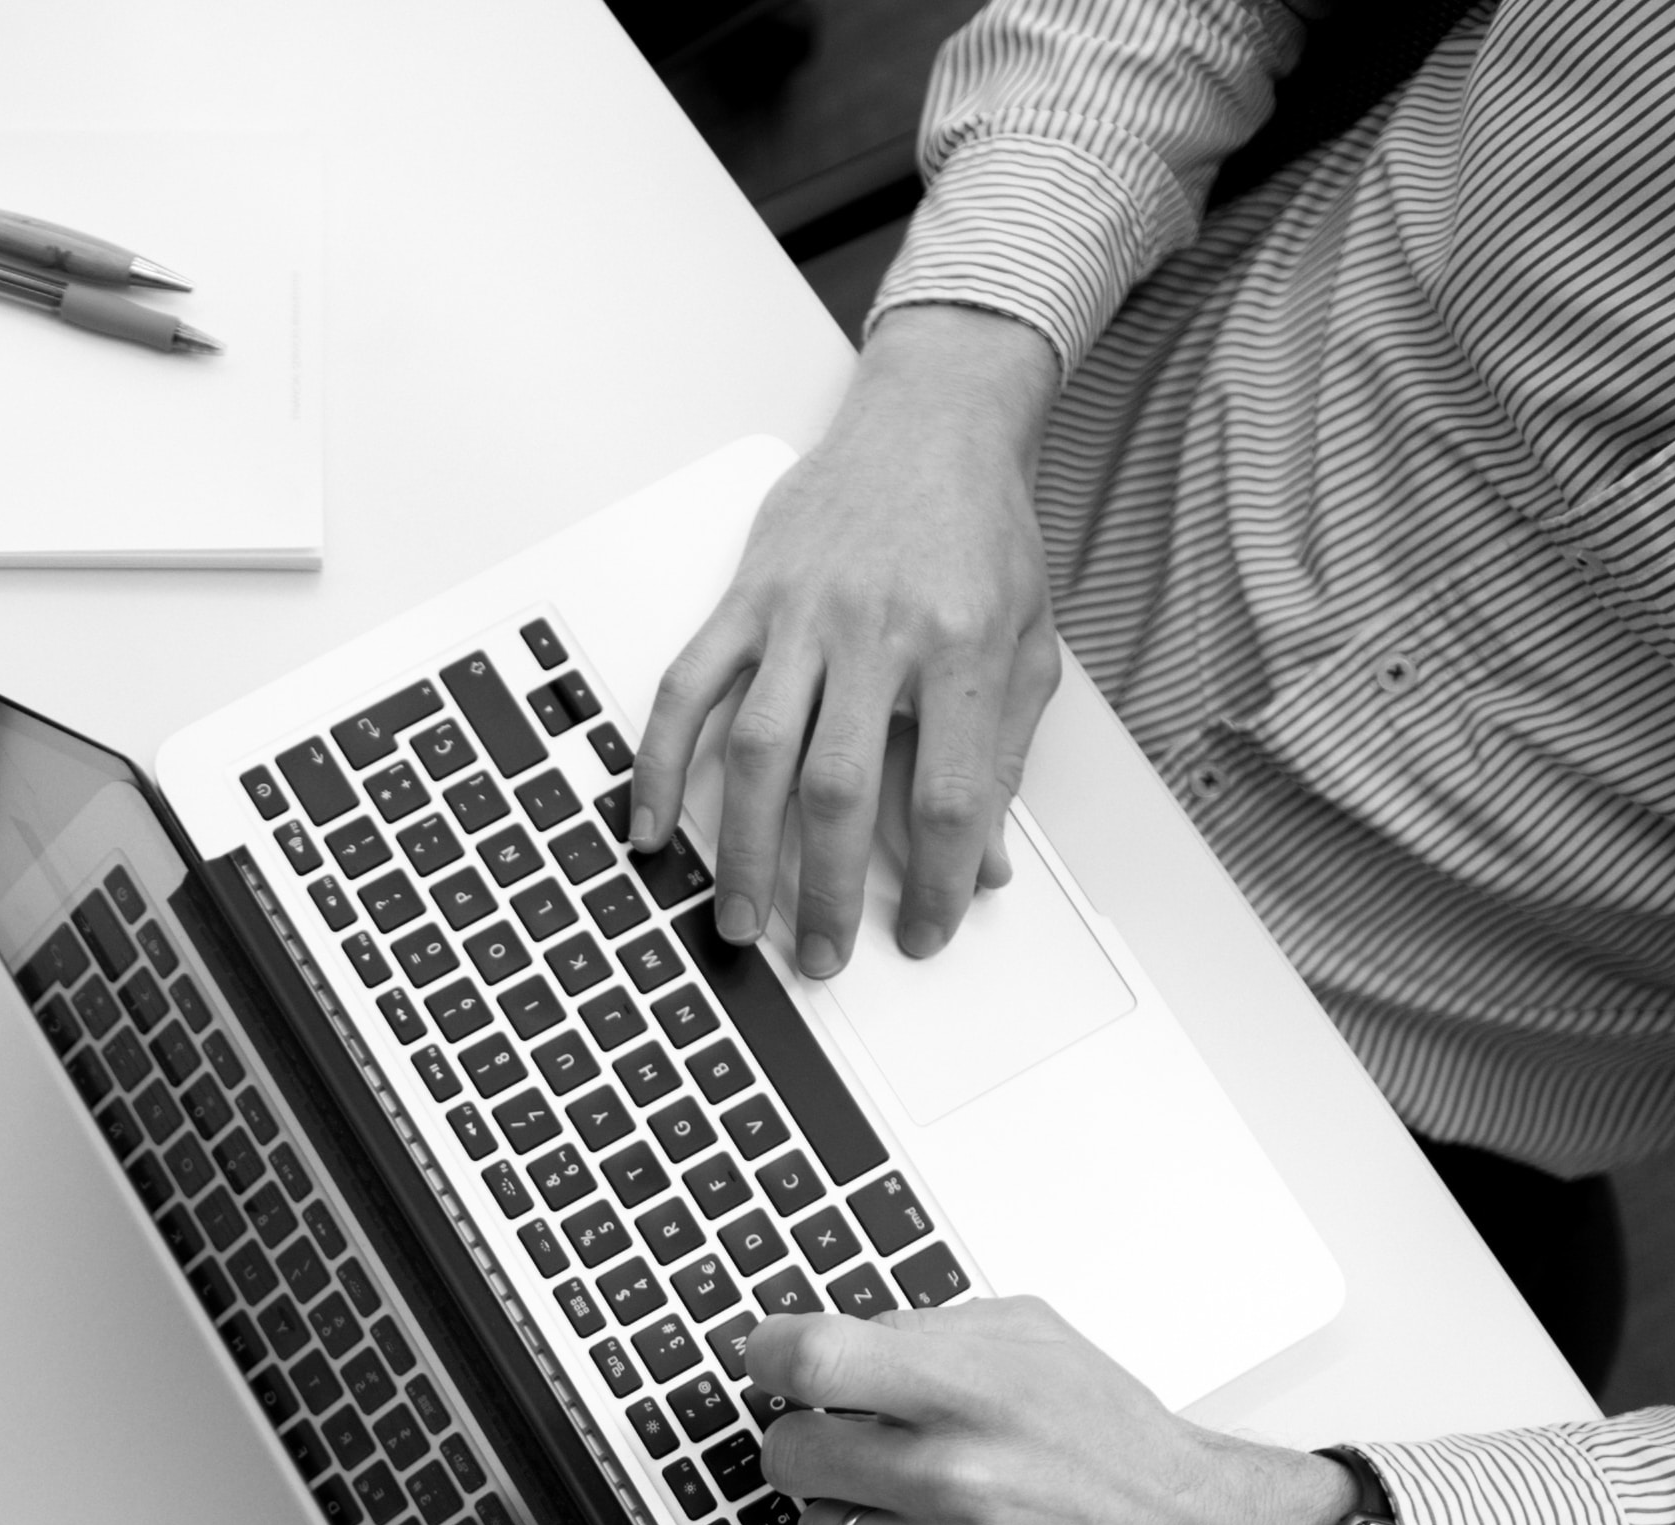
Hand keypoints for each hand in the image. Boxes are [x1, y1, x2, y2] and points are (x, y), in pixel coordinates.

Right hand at [633, 304, 1064, 975]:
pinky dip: (659, 762)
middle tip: (821, 954)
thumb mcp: (1023, 642)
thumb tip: (985, 861)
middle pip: (838, 786)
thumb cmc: (979, 530)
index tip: (928, 932)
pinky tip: (650, 825)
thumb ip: (1001, 753)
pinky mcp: (744, 598)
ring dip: (742, 847)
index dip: (939, 880)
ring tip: (739, 917)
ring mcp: (798, 612)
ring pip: (756, 750)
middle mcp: (874, 628)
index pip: (947, 791)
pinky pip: (686, 689)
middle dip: (827, 888)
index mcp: (958, 644)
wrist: (931, 421)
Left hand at [746, 1298, 1355, 1524]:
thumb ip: (923, 1330)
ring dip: (848, 1519)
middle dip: (809, 1442)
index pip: (810, 1362)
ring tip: (911, 1509)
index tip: (771, 1360)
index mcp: (970, 1392)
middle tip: (851, 1445)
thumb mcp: (1033, 1341)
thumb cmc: (1112, 1441)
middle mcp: (957, 1478)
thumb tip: (824, 1343)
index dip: (770, 1355)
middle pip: (788, 1453)